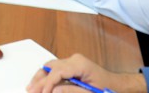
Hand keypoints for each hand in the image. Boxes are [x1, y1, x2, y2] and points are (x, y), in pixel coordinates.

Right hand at [28, 54, 147, 92]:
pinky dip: (46, 77)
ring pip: (50, 67)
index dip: (47, 83)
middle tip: (30, 91)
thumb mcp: (89, 92)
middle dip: (39, 80)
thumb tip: (51, 90)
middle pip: (50, 67)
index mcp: (79, 64)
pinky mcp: (71, 66)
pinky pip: (55, 70)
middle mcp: (74, 59)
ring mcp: (72, 62)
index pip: (57, 71)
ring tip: (30, 88)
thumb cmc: (106, 89)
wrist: (118, 87)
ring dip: (40, 78)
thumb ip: (70, 91)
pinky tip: (40, 85)